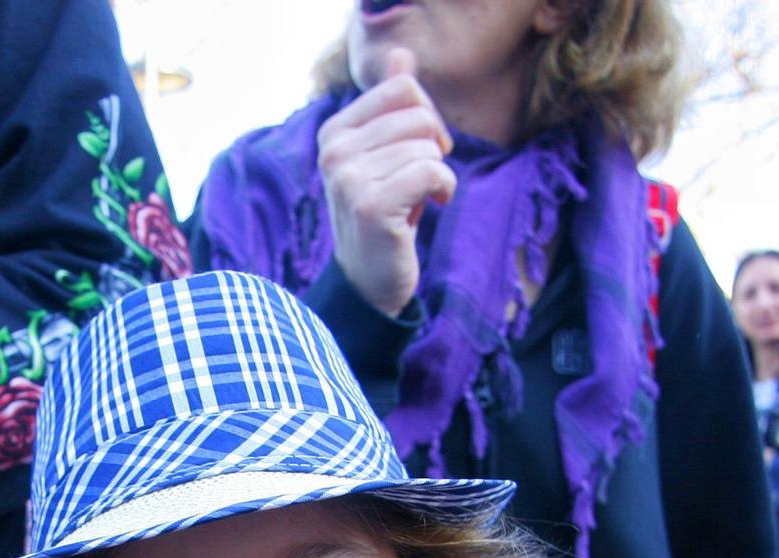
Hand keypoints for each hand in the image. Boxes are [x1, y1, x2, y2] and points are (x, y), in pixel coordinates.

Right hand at [315, 48, 455, 317]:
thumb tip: (400, 55)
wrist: (370, 280)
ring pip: (427, 147)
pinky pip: (432, 172)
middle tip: (422, 179)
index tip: (423, 148)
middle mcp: (334, 152)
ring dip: (436, 174)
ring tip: (416, 200)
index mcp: (334, 132)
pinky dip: (444, 190)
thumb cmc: (384, 211)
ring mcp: (348, 179)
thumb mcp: (385, 153)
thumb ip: (391, 104)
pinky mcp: (372, 206)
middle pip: (418, 116)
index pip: (402, 87)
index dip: (427, 116)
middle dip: (433, 148)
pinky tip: (430, 207)